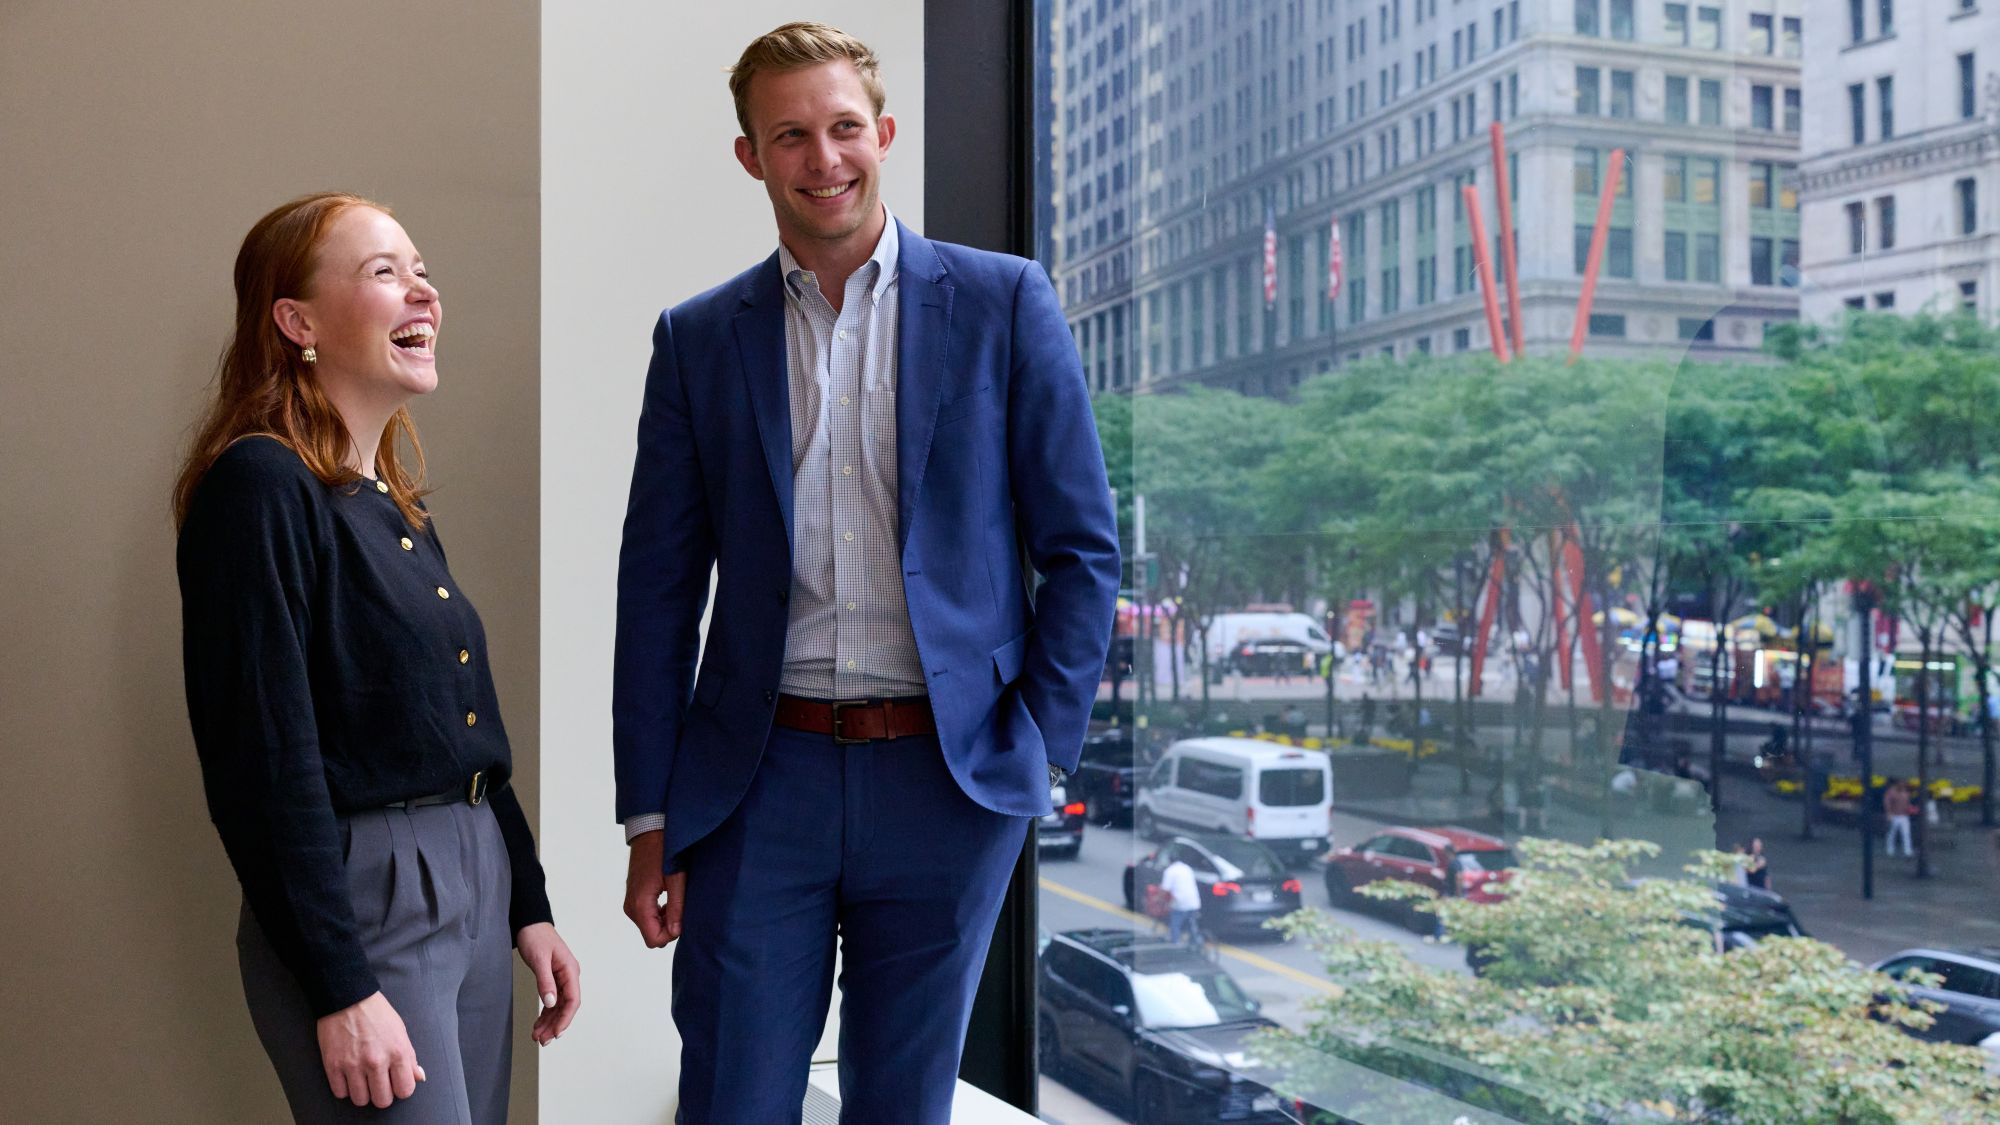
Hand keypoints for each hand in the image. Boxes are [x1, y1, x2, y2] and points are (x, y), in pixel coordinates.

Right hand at [315, 991, 423, 1107]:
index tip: (395, 1083)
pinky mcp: (333, 1065)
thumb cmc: (377, 1013)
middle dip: (382, 1095)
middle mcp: (376, 1061)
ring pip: (360, 1100)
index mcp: (397, 1053)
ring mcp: (353, 1065)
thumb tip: (419, 1077)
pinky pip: (340, 1093)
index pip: (405, 1091)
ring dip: (362, 1093)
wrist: (348, 998)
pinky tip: (348, 1076)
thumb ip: (410, 1057)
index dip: (401, 1089)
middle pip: (382, 1101)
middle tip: (378, 1083)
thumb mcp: (401, 1031)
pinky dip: (344, 1088)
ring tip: (362, 1080)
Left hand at [516, 922, 580, 1044]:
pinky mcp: (552, 979)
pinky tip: (538, 1024)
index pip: (573, 999)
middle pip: (566, 1006)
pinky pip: (552, 1000)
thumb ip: (545, 982)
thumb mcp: (539, 959)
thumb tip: (550, 1003)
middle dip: (555, 1025)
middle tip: (542, 1040)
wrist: (529, 924)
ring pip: (558, 1006)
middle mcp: (569, 976)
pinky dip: (545, 1013)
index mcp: (570, 970)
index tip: (555, 1033)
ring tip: (537, 1036)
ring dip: (549, 1022)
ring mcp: (561, 978)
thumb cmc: (536, 937)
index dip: (565, 1018)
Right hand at [624, 829, 685, 947]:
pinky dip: (659, 913)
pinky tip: (670, 898)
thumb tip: (676, 932)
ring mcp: (630, 902)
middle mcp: (631, 907)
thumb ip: (676, 907)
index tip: (682, 917)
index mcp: (640, 904)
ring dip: (665, 920)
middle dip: (669, 928)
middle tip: (681, 907)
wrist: (650, 832)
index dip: (671, 934)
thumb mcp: (676, 879)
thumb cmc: (664, 851)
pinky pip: (646, 916)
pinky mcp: (633, 897)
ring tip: (677, 900)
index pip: (654, 940)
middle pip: (651, 935)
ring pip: (649, 926)